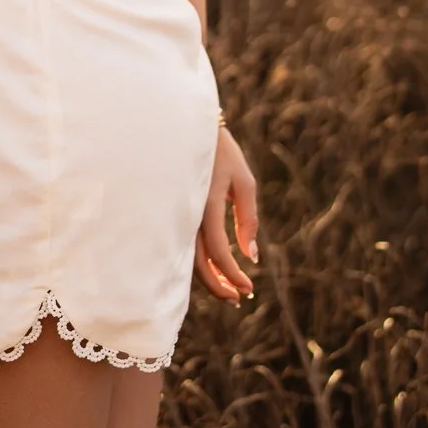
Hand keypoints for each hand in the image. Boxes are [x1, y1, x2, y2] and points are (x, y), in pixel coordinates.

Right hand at [194, 125, 258, 305]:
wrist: (189, 129)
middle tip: (240, 298)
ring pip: (188, 258)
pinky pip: (184, 246)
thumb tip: (252, 256)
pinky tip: (214, 270)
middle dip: (219, 286)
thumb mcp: (244, 181)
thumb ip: (248, 219)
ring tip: (230, 291)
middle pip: (199, 262)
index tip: (249, 288)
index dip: (232, 274)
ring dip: (209, 279)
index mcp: (206, 203)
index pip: (218, 250)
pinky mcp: (176, 214)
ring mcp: (178, 214)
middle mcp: (187, 212)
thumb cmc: (222, 153)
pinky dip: (199, 263)